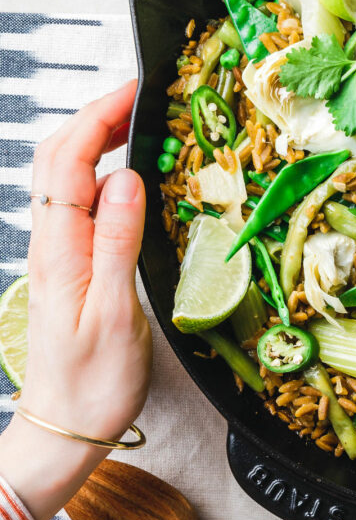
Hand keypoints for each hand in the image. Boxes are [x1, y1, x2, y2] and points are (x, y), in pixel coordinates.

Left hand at [0, 81, 150, 519]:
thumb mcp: (115, 314)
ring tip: (137, 123)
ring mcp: (57, 253)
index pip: (71, 161)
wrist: (63, 431)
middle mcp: (51, 244)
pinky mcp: (69, 266)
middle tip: (140, 95)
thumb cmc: (92, 384)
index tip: (137, 89)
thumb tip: (126, 177)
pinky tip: (127, 176)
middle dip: (94, 114)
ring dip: (94, 138)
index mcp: (60, 250)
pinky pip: (77, 202)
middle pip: (58, 157)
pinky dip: (98, 171)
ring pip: (63, 176)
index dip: (100, 115)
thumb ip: (116, 240)